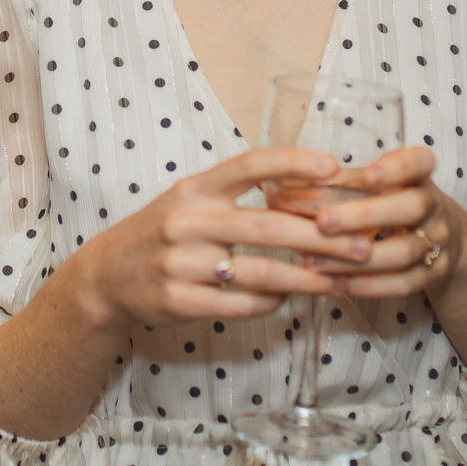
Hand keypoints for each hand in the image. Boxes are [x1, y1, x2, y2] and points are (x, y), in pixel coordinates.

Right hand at [71, 146, 374, 331]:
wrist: (105, 277)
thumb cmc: (162, 233)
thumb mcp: (190, 200)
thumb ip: (236, 195)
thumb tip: (305, 193)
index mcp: (195, 188)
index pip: (249, 164)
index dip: (293, 162)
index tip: (334, 167)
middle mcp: (187, 220)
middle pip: (268, 226)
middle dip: (322, 238)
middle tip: (361, 246)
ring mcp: (180, 262)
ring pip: (261, 271)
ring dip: (308, 279)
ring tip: (339, 282)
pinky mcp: (178, 300)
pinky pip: (240, 303)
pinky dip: (272, 301)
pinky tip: (290, 298)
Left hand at [308, 146, 466, 299]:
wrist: (446, 239)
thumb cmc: (393, 202)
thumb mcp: (380, 184)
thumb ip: (342, 181)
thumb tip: (280, 185)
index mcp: (420, 175)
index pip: (419, 162)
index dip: (396, 168)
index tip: (366, 175)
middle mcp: (434, 206)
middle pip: (411, 207)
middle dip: (366, 215)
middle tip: (322, 221)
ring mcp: (438, 242)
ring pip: (403, 252)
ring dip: (356, 258)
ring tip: (313, 260)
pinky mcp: (433, 274)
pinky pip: (403, 283)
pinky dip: (368, 285)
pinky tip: (334, 284)